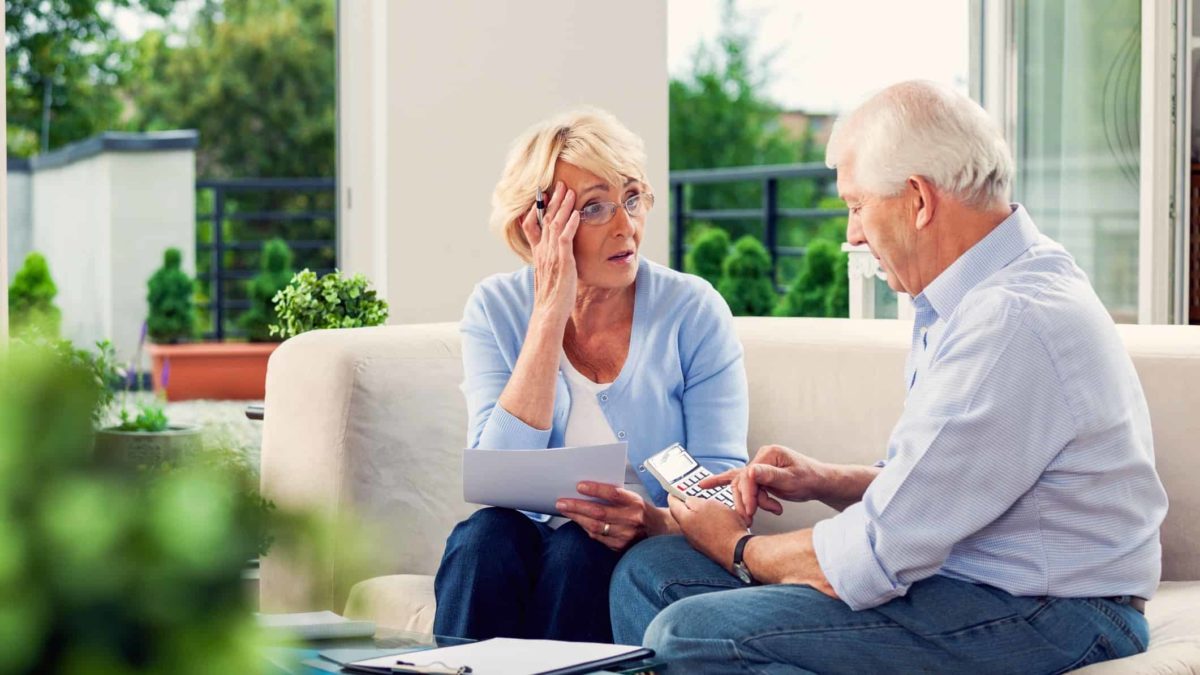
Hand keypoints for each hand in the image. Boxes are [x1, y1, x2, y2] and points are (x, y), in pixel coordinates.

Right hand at [521, 181, 579, 327]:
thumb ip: (547, 263)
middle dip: (552, 201)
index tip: (542, 196)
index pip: (534, 226)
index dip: (538, 210)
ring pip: (556, 225)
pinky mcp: (562, 262)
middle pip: (546, 220)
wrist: (548, 313)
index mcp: (539, 254)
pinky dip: (570, 224)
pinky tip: (576, 213)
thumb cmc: (551, 299)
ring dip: (563, 207)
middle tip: (558, 185)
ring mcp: (551, 255)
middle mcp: (543, 251)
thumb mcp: (546, 276)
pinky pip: (565, 238)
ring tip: (569, 191)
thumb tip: (550, 258)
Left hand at [557, 482, 654, 551]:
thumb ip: (615, 495)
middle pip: (600, 513)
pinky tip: (579, 522)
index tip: (579, 486)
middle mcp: (632, 520)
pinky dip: (586, 529)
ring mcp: (627, 536)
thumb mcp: (634, 499)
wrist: (660, 531)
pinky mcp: (621, 547)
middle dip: (577, 507)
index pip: (613, 494)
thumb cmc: (643, 511)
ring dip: (578, 518)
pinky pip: (599, 538)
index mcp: (636, 503)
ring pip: (596, 527)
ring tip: (565, 510)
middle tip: (562, 502)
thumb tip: (588, 490)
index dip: (595, 490)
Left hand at [668, 495, 749, 573]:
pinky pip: (701, 531)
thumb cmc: (725, 527)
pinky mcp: (705, 546)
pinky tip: (717, 523)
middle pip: (681, 514)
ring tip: (710, 509)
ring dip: (698, 515)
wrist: (737, 550)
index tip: (676, 489)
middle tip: (694, 497)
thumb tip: (687, 501)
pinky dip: (706, 525)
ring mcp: (695, 540)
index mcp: (684, 520)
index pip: (672, 503)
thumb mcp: (708, 505)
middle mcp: (686, 532)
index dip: (674, 494)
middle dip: (686, 505)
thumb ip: (693, 501)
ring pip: (692, 523)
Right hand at [699, 445, 826, 522]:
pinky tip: (705, 485)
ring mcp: (759, 466)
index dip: (748, 494)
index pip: (749, 475)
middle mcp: (761, 457)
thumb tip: (751, 471)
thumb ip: (770, 475)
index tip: (751, 510)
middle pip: (742, 481)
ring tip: (770, 509)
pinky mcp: (758, 475)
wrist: (820, 482)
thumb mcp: (792, 479)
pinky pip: (740, 481)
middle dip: (748, 500)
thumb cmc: (810, 479)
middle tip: (752, 517)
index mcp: (769, 454)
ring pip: (743, 486)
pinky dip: (723, 483)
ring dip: (752, 501)